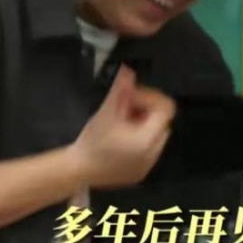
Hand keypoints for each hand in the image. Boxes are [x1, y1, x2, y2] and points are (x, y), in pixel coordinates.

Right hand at [70, 65, 175, 187]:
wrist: (77, 172)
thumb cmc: (91, 142)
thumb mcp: (106, 112)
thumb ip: (120, 90)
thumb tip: (128, 69)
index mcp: (148, 140)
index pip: (165, 108)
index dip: (149, 97)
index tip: (129, 97)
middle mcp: (154, 154)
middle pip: (161, 120)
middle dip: (144, 109)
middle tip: (122, 108)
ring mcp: (149, 165)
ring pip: (156, 133)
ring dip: (142, 123)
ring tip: (119, 122)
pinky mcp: (141, 172)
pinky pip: (150, 148)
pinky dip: (140, 138)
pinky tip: (120, 138)